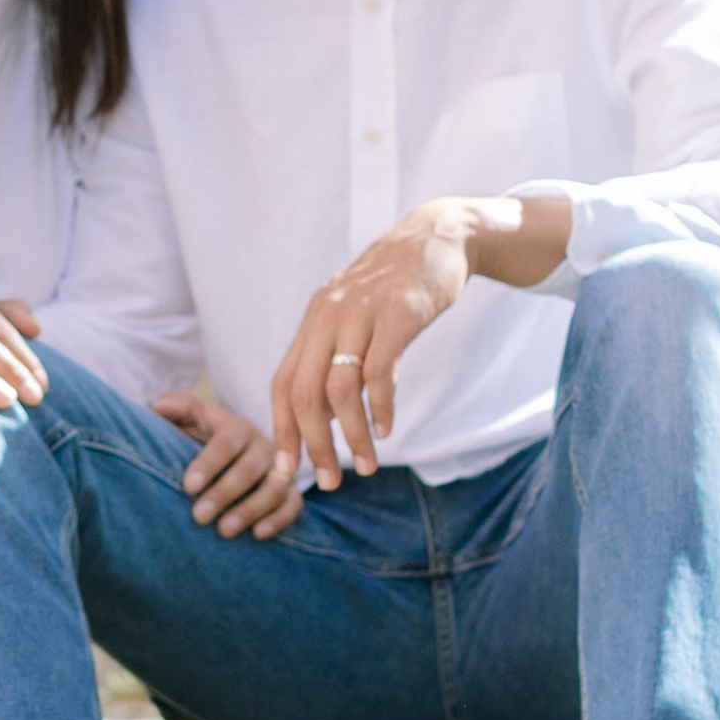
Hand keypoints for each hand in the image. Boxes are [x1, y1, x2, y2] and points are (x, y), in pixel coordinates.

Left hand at [155, 391, 301, 538]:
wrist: (232, 461)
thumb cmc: (204, 442)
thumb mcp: (191, 422)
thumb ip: (176, 410)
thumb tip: (160, 406)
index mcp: (237, 427)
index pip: (227, 441)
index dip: (209, 463)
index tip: (188, 486)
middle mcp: (263, 446)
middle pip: (250, 468)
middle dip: (224, 493)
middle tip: (198, 516)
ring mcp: (281, 471)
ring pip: (274, 489)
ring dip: (250, 510)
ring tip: (223, 530)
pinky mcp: (292, 493)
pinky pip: (293, 506)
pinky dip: (278, 520)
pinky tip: (257, 535)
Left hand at [270, 201, 476, 483]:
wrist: (436, 237)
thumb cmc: (396, 287)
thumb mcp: (354, 317)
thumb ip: (335, 358)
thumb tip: (321, 415)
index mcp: (314, 323)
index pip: (282, 385)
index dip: (282, 431)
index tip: (287, 471)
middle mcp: (327, 318)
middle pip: (303, 393)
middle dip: (313, 445)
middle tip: (329, 481)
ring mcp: (361, 315)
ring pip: (339, 389)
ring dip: (350, 436)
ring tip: (365, 466)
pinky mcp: (397, 315)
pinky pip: (379, 371)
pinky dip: (380, 407)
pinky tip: (386, 429)